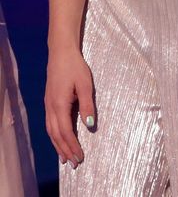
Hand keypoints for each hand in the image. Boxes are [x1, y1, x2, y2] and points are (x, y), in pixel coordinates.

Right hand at [45, 48, 95, 166]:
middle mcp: (51, 108)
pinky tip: (58, 140)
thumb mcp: (85, 84)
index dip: (73, 146)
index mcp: (59, 105)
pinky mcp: (49, 102)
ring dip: (58, 145)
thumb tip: (89, 126)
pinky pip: (50, 124)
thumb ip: (87, 105)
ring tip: (65, 158)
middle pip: (56, 135)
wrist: (61, 52)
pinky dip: (54, 136)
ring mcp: (48, 105)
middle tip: (74, 163)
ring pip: (51, 131)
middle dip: (65, 150)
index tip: (80, 157)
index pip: (66, 132)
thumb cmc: (75, 66)